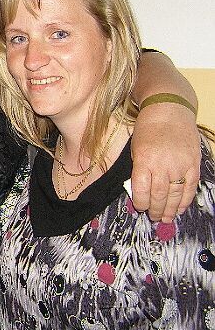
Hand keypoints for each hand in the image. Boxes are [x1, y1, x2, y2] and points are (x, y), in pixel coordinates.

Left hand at [131, 103, 199, 221]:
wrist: (169, 110)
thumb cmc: (147, 128)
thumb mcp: (135, 148)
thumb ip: (139, 169)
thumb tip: (140, 190)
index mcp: (144, 161)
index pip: (141, 189)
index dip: (141, 202)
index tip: (140, 208)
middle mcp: (163, 165)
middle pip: (159, 195)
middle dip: (155, 210)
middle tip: (154, 218)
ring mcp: (180, 165)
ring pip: (175, 194)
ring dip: (170, 209)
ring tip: (166, 218)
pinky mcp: (193, 164)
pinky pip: (190, 187)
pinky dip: (185, 200)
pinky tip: (180, 208)